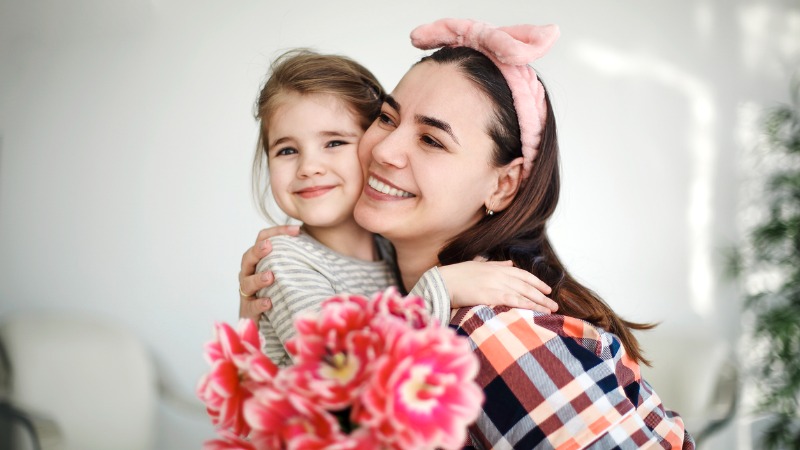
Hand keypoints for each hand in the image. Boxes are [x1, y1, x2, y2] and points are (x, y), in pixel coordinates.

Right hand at [238, 225, 300, 320]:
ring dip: (258, 278)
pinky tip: (269, 302)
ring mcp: (248, 292)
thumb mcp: (289, 270)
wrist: (269, 319)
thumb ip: (298, 254)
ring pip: (247, 282)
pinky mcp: (249, 310)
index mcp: (259, 259)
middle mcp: (250, 273)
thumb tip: (317, 238)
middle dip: (257, 250)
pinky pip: (251, 307)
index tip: (297, 230)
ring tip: (270, 276)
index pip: (263, 238)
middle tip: (269, 246)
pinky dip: (259, 304)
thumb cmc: (280, 289)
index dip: (277, 231)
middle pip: (248, 258)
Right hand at [438, 260, 556, 313]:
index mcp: (498, 267)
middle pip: (527, 285)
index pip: (523, 275)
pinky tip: (536, 311)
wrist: (443, 281)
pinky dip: (526, 305)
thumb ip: (496, 264)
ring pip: (523, 294)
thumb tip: (509, 264)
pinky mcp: (490, 296)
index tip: (548, 289)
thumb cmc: (458, 274)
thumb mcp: (478, 265)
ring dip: (539, 302)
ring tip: (551, 310)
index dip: (537, 282)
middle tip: (555, 304)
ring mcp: (496, 284)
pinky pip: (513, 301)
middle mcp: (500, 274)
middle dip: (543, 295)